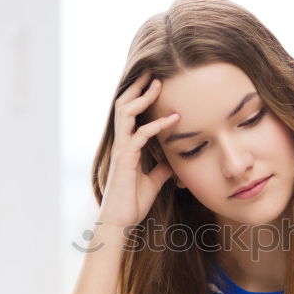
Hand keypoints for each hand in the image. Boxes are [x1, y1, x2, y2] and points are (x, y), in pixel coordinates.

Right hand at [97, 69, 181, 229]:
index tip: (154, 83)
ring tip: (158, 84)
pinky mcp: (125, 159)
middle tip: (152, 72)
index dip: (140, 98)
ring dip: (143, 97)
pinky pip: (140, 135)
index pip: (131, 114)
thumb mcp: (153, 182)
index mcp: (126, 146)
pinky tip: (173, 120)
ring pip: (126, 113)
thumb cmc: (132, 203)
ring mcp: (122, 149)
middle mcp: (121, 143)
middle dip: (137, 87)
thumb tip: (173, 162)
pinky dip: (157, 125)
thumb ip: (161, 168)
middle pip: (124, 105)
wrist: (120, 222)